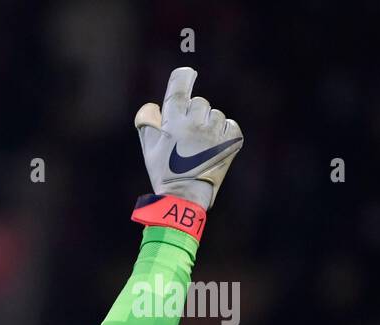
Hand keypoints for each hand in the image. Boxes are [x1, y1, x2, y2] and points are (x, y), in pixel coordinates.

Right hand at [135, 67, 241, 209]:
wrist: (185, 195)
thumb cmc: (164, 170)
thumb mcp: (148, 147)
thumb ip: (147, 122)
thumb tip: (153, 106)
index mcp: (173, 119)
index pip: (180, 86)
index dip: (184, 77)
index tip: (187, 74)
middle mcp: (195, 120)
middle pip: (198, 102)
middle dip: (193, 114)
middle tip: (186, 136)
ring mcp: (214, 130)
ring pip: (214, 114)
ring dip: (208, 125)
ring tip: (199, 146)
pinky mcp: (232, 139)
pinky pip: (229, 125)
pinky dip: (223, 133)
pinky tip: (213, 148)